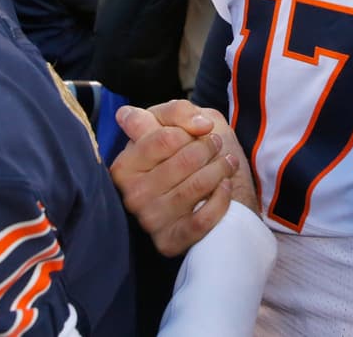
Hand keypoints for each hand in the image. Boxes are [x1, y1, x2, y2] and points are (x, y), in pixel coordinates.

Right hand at [110, 99, 242, 255]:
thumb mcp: (176, 123)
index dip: (189, 130)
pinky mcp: (170, 240)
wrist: (202, 195)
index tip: (205, 128)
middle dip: (208, 148)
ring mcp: (150, 220)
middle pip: (182, 162)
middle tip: (217, 144)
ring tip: (228, 162)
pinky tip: (225, 186)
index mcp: (124, 165)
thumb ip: (178, 112)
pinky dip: (221, 199)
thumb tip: (200, 124)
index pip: (161, 139)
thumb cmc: (184, 153)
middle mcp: (131, 195)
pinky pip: (202, 219)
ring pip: (194, 188)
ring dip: (219, 170)